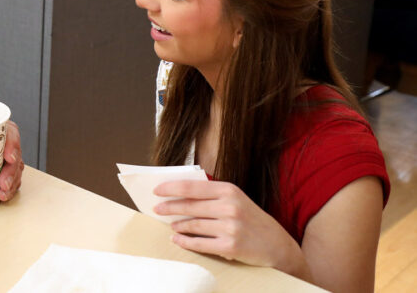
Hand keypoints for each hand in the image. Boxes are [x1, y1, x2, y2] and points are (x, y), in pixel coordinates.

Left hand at [0, 120, 23, 200]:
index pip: (11, 133)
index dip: (12, 145)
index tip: (8, 157)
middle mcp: (5, 142)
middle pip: (16, 155)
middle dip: (11, 171)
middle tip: (3, 183)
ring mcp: (8, 156)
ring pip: (16, 169)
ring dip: (11, 183)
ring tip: (2, 193)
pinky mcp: (7, 169)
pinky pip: (14, 178)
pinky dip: (10, 188)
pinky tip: (4, 195)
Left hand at [153, 180, 306, 274]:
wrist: (277, 245)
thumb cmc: (251, 219)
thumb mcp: (235, 199)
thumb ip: (211, 196)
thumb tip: (178, 195)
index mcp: (229, 190)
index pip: (192, 187)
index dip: (171, 188)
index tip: (156, 190)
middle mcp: (230, 207)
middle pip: (189, 206)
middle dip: (169, 207)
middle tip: (157, 209)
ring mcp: (230, 227)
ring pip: (193, 225)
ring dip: (177, 226)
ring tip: (171, 225)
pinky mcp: (230, 246)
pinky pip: (200, 243)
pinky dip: (185, 242)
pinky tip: (178, 240)